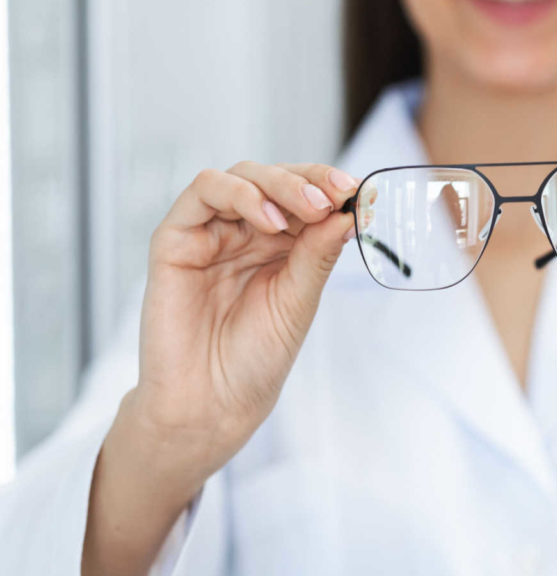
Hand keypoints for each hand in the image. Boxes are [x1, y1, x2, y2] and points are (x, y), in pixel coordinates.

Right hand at [84, 161, 358, 575]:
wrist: (212, 403)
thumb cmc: (256, 358)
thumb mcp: (300, 300)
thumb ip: (318, 253)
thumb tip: (349, 211)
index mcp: (280, 243)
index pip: (305, 194)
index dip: (329, 185)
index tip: (357, 192)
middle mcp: (245, 231)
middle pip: (275, 177)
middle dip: (308, 181)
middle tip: (334, 197)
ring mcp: (211, 232)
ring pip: (241, 176)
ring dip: (278, 184)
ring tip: (307, 211)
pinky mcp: (176, 239)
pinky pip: (203, 193)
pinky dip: (240, 195)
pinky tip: (269, 221)